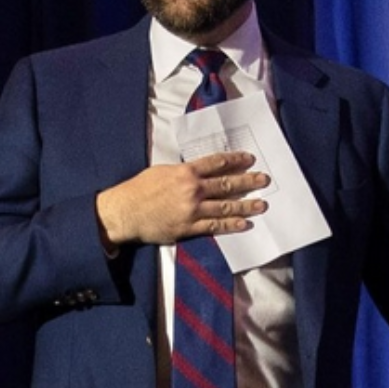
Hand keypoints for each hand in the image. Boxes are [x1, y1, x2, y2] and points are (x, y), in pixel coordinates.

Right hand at [96, 151, 268, 246]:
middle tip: (264, 179)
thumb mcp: (162, 170)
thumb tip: (201, 171)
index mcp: (186, 172)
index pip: (217, 163)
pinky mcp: (189, 227)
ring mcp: (192, 210)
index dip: (236, 160)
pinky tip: (244, 223)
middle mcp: (192, 189)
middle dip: (248, 181)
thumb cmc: (140, 189)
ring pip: (225, 207)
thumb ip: (184, 171)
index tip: (249, 159)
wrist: (125, 212)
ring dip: (246, 205)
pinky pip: (214, 227)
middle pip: (227, 184)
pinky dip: (231, 225)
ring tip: (261, 204)